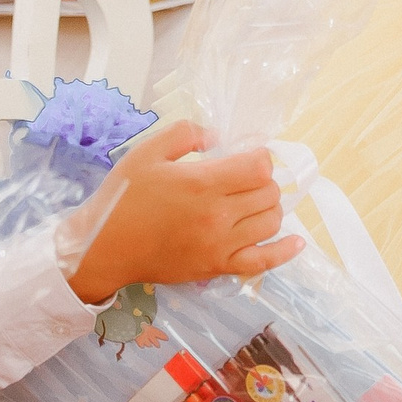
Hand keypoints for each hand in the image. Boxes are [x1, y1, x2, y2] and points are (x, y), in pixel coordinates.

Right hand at [67, 120, 299, 301]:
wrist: (104, 248)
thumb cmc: (123, 198)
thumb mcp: (147, 152)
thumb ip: (185, 134)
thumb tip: (217, 137)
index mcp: (202, 184)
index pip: (259, 166)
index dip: (259, 156)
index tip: (246, 156)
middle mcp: (218, 216)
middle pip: (270, 192)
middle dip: (263, 180)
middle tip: (243, 179)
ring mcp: (221, 245)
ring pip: (272, 222)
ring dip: (269, 207)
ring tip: (251, 201)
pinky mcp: (218, 268)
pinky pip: (264, 261)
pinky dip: (285, 251)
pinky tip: (297, 240)